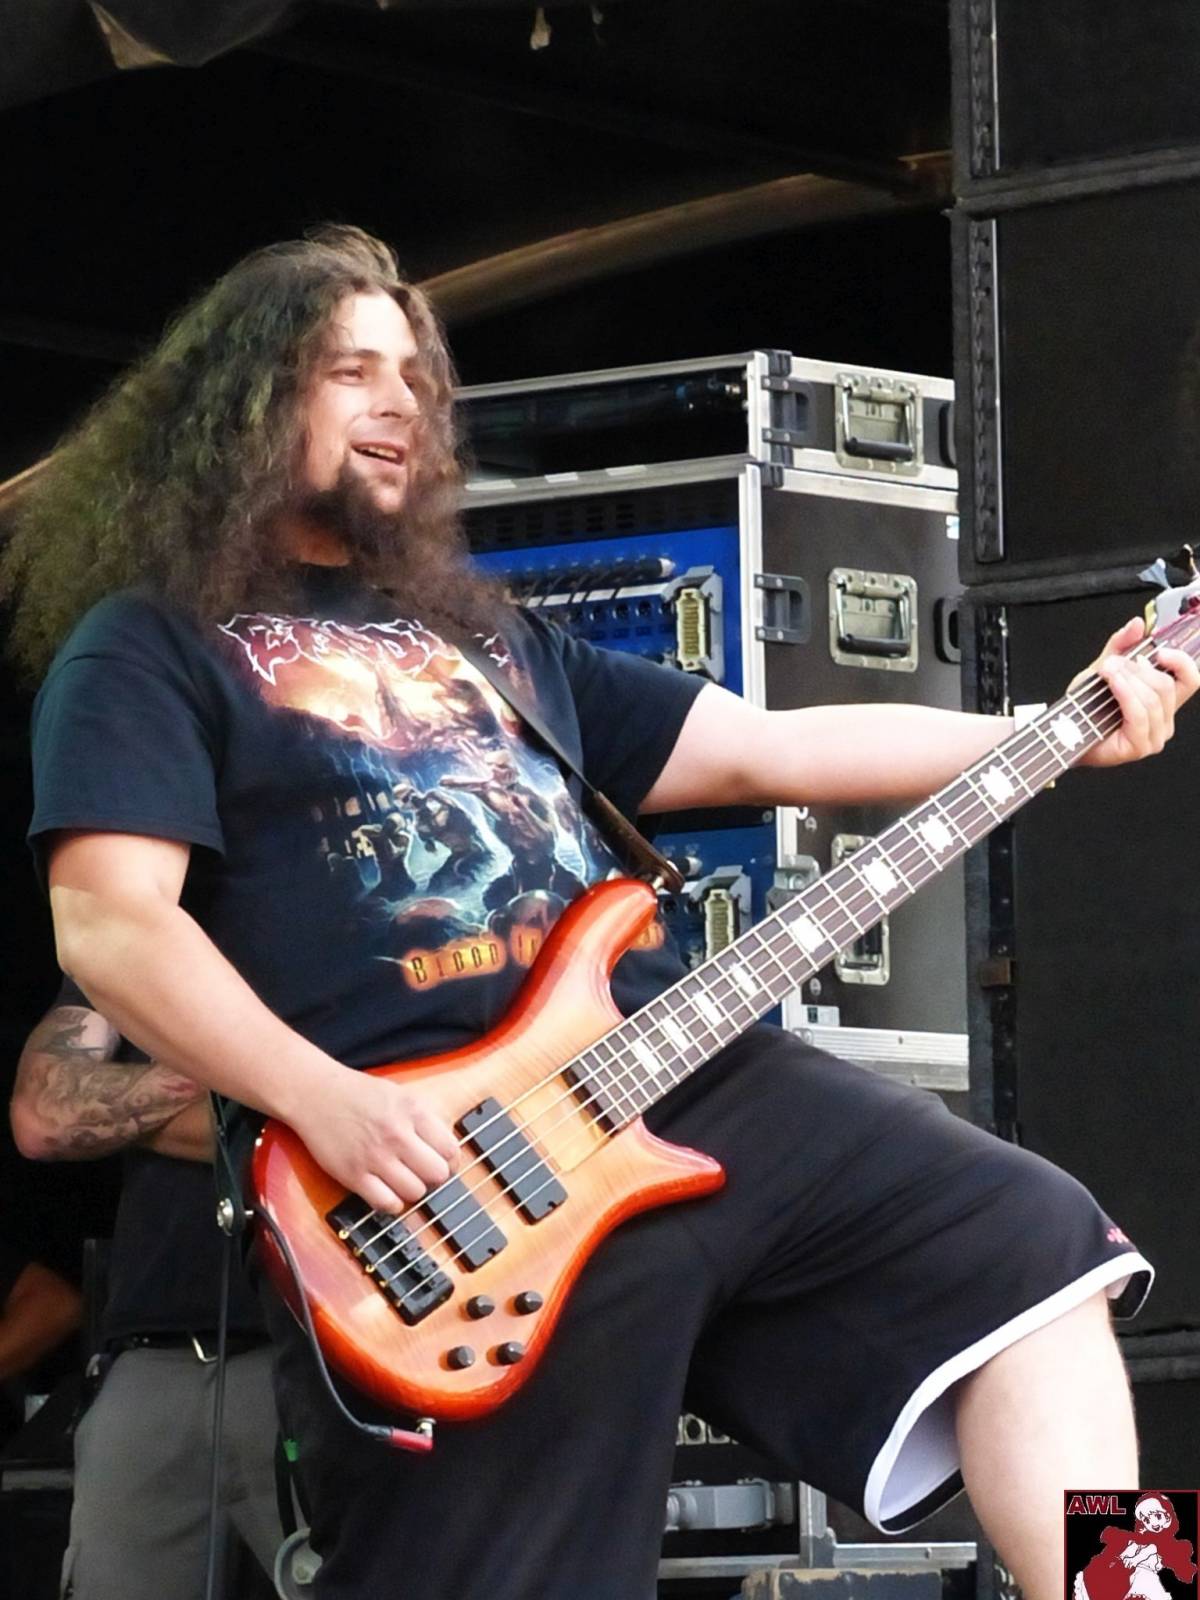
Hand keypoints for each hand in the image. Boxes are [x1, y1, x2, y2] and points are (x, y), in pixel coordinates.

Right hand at [290, 1066, 460, 1211]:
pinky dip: (391, 1203)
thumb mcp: (401, 1095)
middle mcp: (397, 1134)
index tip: (442, 1162)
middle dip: (433, 1177)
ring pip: (415, 1192)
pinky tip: (386, 1191)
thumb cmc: (359, 1094)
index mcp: (412, 1112)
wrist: (315, 1094)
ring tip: (402, 1180)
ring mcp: (375, 1156)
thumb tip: (448, 1150)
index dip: (450, 1161)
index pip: (450, 1150)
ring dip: (412, 1190)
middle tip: (422, 1172)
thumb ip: (426, 1119)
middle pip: (437, 1174)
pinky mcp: (353, 1175)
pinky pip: (386, 1203)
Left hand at [1075, 617, 1199, 766]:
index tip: (1160, 650)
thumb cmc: (1086, 706)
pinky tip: (1113, 683)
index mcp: (1164, 701)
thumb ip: (1121, 645)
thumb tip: (1137, 624)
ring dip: (1127, 680)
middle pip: (1166, 686)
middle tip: (1113, 663)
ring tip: (1107, 672)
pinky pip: (1139, 715)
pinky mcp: (1140, 748)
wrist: (1065, 732)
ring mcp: (1154, 737)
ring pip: (1153, 699)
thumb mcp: (1104, 668)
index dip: (1181, 661)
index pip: (1191, 679)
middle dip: (1138, 669)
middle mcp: (1164, 720)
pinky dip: (1125, 694)